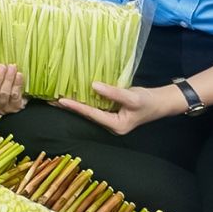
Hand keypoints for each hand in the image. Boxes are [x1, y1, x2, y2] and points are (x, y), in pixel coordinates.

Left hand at [55, 82, 187, 134]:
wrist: (161, 102)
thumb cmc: (149, 101)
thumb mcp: (132, 97)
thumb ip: (113, 93)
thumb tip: (93, 85)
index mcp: (115, 126)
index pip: (91, 115)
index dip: (76, 107)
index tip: (61, 100)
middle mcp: (110, 125)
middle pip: (87, 115)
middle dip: (70, 107)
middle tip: (50, 100)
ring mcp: (110, 119)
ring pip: (89, 111)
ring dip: (75, 104)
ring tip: (57, 97)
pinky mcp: (111, 111)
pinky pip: (95, 106)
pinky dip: (84, 100)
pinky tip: (74, 94)